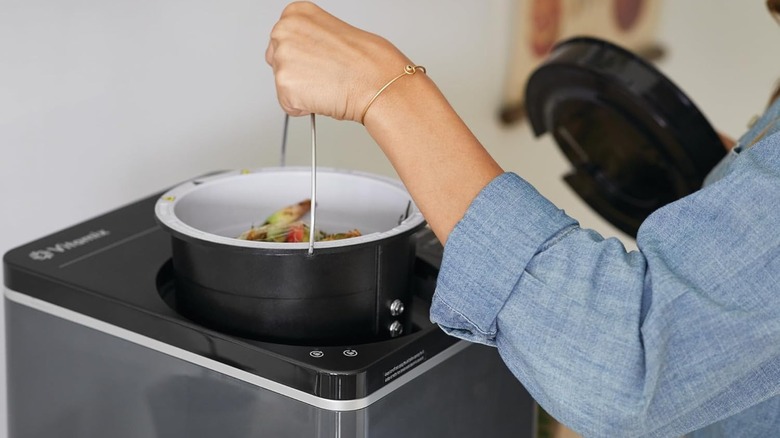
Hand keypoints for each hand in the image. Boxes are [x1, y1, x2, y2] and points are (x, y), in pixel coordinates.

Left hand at [265, 1, 410, 121]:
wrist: (377, 81)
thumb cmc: (367, 60)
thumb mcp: (334, 33)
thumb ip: (311, 41)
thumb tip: (305, 57)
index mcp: (296, 13)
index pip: (283, 39)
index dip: (303, 55)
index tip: (317, 59)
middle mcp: (284, 31)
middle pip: (276, 60)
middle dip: (297, 72)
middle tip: (324, 75)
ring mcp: (282, 59)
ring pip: (282, 84)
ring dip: (302, 90)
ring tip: (328, 84)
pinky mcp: (284, 86)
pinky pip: (288, 105)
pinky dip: (303, 107)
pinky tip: (323, 96)